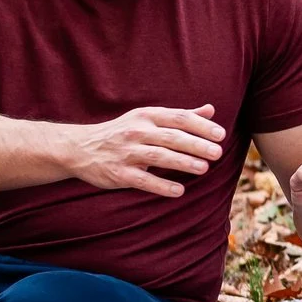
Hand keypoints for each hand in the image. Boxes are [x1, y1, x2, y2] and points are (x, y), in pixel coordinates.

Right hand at [66, 105, 227, 197]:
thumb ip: (180, 116)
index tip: (221, 134)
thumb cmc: (122, 132)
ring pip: (159, 156)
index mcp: (147, 116)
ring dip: (183, 162)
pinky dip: (161, 185)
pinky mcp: (118, 173)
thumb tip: (211, 110)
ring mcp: (126, 152)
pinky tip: (179, 191)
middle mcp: (137, 132)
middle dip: (196, 144)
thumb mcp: (147, 118)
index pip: (178, 118)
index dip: (201, 126)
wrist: (80, 148)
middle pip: (172, 137)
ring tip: (204, 168)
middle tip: (218, 153)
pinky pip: (143, 180)